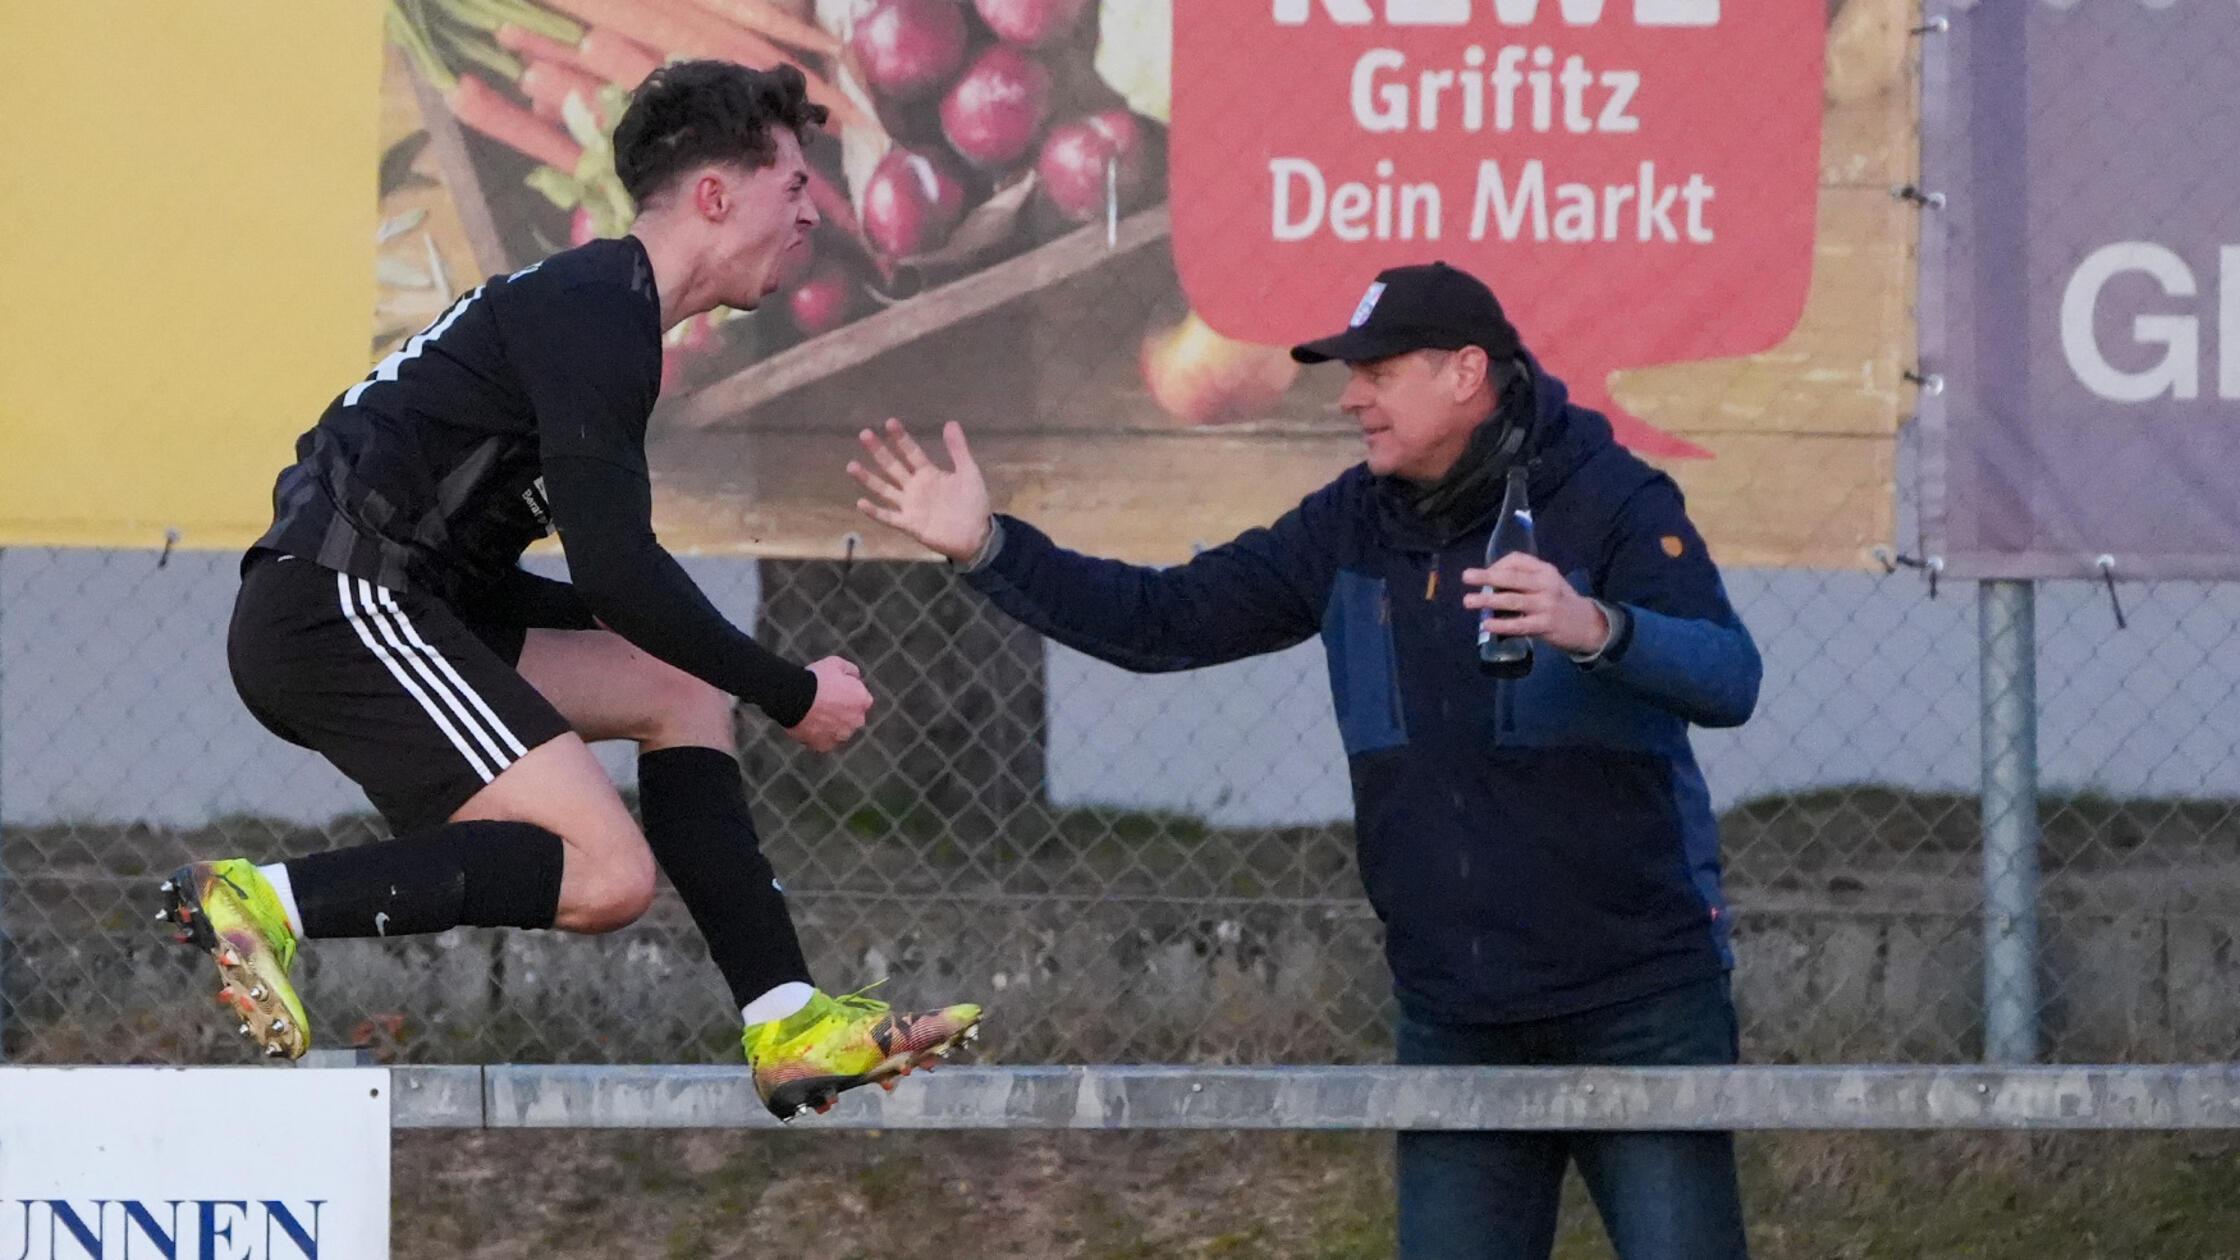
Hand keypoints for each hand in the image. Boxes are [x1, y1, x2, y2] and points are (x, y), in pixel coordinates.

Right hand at [785, 656, 872, 752]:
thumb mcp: (837, 663)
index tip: (834, 691)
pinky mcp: (825, 745)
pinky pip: (823, 741)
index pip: (860, 700)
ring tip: (813, 714)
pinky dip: (818, 735)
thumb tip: (856, 677)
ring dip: (830, 725)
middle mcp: (857, 721)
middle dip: (841, 712)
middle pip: (851, 717)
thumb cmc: (816, 678)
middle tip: (823, 703)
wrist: (793, 696)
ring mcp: (841, 735)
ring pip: (838, 731)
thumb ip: (851, 671)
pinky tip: (808, 725)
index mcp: (863, 701)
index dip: (847, 695)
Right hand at [848, 418, 992, 563]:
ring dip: (868, 478)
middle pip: (892, 466)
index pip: (911, 452)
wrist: (978, 535)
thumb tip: (950, 422)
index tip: (889, 422)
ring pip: (884, 489)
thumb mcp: (969, 473)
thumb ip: (958, 450)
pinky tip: (861, 502)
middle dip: (879, 451)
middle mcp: (915, 487)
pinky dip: (875, 512)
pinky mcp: (910, 525)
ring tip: (851, 465)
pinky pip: (889, 517)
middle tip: (864, 434)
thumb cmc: (973, 503)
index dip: (901, 438)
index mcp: (928, 473)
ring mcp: (910, 506)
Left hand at [1461, 554, 1609, 655]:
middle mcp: (1546, 584)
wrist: (1587, 625)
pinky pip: (1518, 625)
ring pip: (1512, 600)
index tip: (1484, 574)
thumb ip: (1525, 578)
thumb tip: (1490, 580)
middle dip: (1487, 576)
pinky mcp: (1544, 625)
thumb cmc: (1560, 601)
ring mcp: (1545, 605)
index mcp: (1545, 570)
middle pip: (1512, 578)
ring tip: (1468, 601)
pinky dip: (1501, 625)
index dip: (1497, 565)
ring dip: (1488, 600)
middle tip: (1466, 577)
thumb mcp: (1548, 582)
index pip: (1517, 560)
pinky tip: (1487, 624)